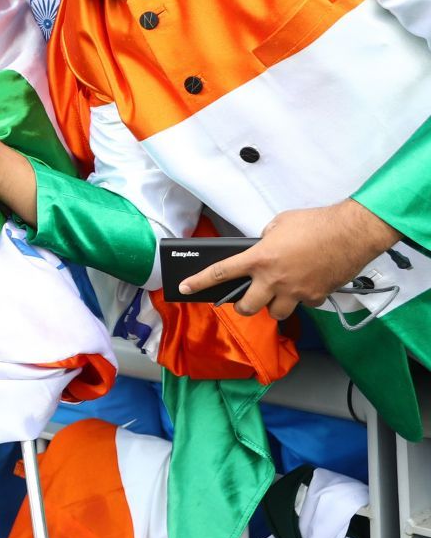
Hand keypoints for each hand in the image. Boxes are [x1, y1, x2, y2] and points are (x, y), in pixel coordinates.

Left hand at [179, 200, 402, 319]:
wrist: (352, 233)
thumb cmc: (317, 223)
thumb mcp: (279, 224)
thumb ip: (265, 239)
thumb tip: (263, 248)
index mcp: (259, 258)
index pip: (219, 273)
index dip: (198, 282)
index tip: (184, 288)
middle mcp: (273, 279)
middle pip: (246, 308)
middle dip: (243, 307)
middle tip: (246, 299)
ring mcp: (295, 292)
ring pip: (275, 314)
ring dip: (273, 307)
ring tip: (278, 295)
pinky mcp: (316, 297)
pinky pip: (304, 306)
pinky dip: (303, 300)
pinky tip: (306, 287)